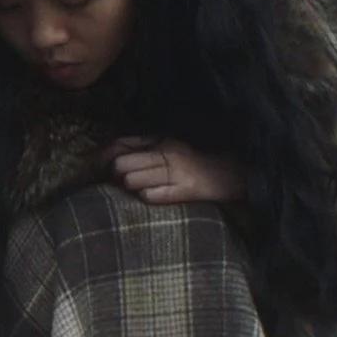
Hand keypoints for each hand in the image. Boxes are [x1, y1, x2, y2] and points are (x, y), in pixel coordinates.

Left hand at [107, 136, 244, 205]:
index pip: (119, 145)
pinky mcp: (187, 190)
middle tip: (121, 180)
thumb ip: (143, 145)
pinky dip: (147, 197)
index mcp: (161, 139)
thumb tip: (111, 152)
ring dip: (130, 188)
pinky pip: (151, 196)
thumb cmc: (199, 159)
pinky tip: (153, 195)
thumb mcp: (171, 144)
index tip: (99, 166)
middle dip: (116, 175)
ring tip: (140, 188)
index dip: (103, 157)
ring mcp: (177, 172)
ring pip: (132, 181)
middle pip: (121, 165)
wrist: (237, 172)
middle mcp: (167, 153)